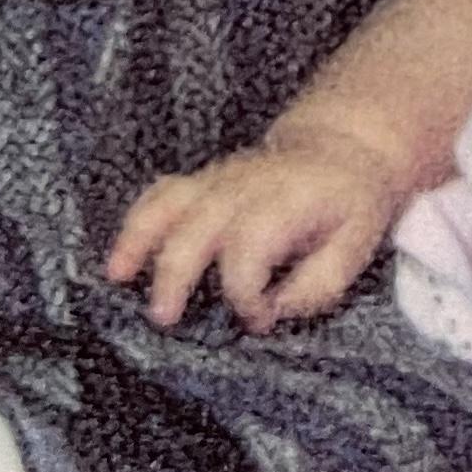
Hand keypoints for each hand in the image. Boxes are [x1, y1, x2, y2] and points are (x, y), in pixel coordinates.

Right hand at [105, 122, 407, 331]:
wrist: (340, 150)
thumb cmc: (349, 207)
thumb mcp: (354, 249)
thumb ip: (316, 288)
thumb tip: (271, 313)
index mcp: (286, 203)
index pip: (251, 247)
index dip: (246, 292)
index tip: (258, 321)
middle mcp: (244, 187)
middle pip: (197, 226)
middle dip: (176, 273)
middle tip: (165, 319)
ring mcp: (217, 180)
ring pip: (168, 203)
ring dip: (139, 240)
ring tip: (117, 279)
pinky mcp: (200, 183)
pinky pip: (159, 196)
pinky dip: (135, 225)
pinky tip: (119, 263)